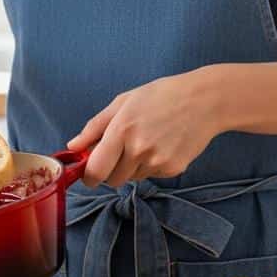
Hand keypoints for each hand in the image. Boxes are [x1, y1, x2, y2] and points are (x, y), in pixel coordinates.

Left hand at [66, 70, 222, 186]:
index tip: (89, 174)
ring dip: (132, 166)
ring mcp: (157, 161)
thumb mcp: (122, 102)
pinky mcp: (173, 170)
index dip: (89, 177)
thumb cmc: (160, 96)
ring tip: (147, 140)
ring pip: (132, 178)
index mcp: (121, 130)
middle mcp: (138, 150)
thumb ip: (94, 128)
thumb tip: (72, 147)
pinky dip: (151, 165)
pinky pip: (151, 175)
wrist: (204, 101)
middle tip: (121, 149)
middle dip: (111, 169)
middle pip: (113, 179)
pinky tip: (162, 144)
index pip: (96, 170)